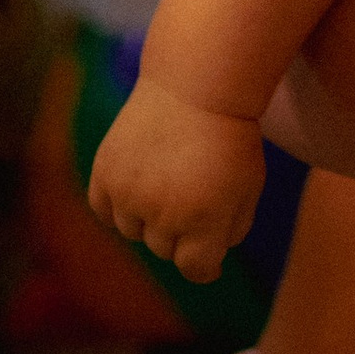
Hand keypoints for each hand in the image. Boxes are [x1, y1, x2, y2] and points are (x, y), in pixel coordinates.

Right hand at [88, 79, 265, 282]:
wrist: (195, 83)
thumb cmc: (230, 135)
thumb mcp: (249, 186)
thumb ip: (233, 230)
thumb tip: (209, 261)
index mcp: (204, 221)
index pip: (196, 270)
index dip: (206, 264)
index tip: (208, 253)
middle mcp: (164, 214)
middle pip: (165, 249)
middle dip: (180, 232)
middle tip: (189, 198)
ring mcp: (130, 193)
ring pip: (133, 231)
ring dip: (147, 218)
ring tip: (163, 185)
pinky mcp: (105, 172)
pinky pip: (104, 210)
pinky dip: (117, 205)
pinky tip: (134, 186)